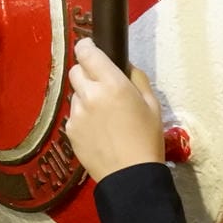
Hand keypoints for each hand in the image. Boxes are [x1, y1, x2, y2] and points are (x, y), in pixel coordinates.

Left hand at [66, 38, 164, 181]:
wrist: (131, 176)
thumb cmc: (147, 138)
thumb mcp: (152, 104)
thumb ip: (136, 78)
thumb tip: (124, 66)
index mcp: (112, 84)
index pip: (87, 52)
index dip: (87, 47)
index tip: (91, 49)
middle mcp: (90, 95)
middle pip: (75, 70)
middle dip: (86, 73)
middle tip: (101, 85)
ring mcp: (77, 114)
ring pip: (75, 94)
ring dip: (85, 97)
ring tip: (104, 115)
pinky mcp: (70, 131)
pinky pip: (74, 115)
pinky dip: (83, 117)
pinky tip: (99, 131)